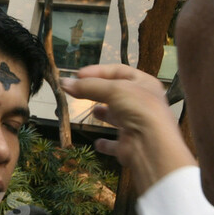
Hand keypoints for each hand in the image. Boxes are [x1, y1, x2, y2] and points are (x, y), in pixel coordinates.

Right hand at [61, 64, 195, 194]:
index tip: (78, 75)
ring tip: (93, 111)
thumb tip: (64, 83)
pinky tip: (97, 142)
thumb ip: (88, 86)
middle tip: (79, 91)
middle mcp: (142, 102)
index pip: (118, 71)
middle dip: (98, 91)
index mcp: (144, 84)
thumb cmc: (138, 109)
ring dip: (105, 113)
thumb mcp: (113, 90)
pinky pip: (115, 142)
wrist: (150, 143)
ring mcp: (135, 123)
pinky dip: (106, 143)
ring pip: (117, 116)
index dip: (98, 71)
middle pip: (116, 93)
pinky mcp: (128, 143)